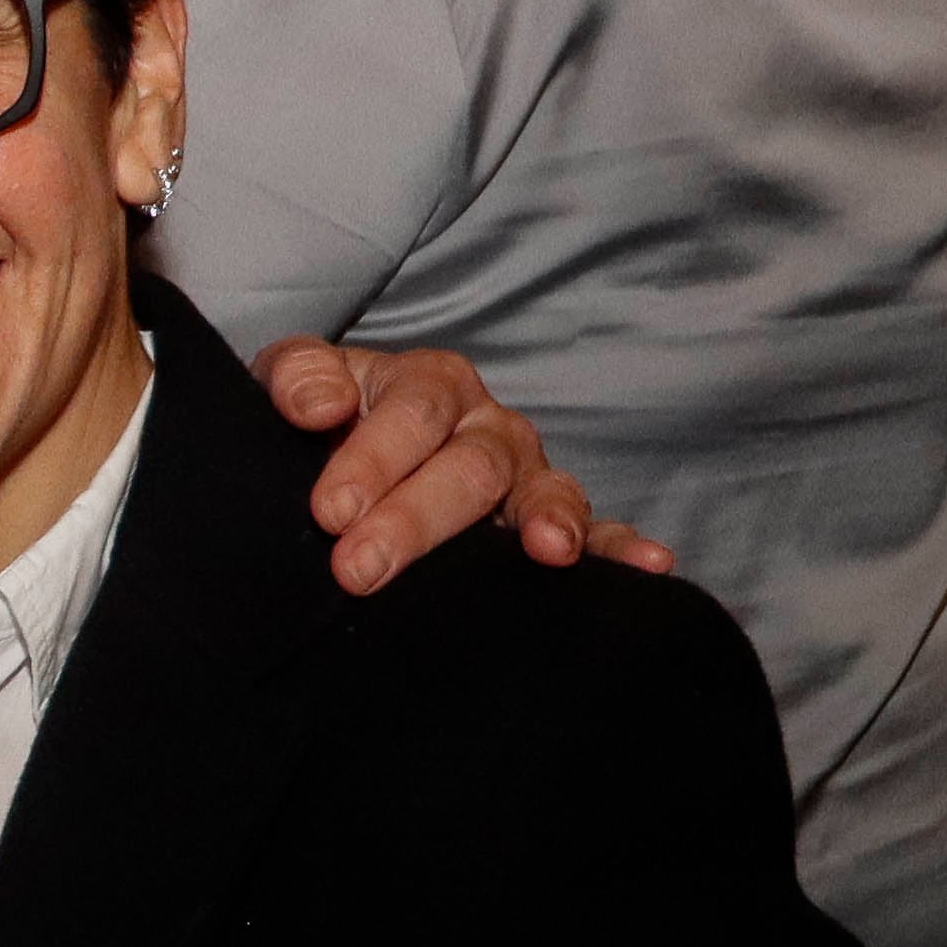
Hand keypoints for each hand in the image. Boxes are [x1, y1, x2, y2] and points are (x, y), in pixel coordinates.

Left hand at [251, 336, 672, 593]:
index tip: (330, 511)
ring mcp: (524, 474)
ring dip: (545, 521)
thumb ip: (297, 377)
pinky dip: (619, 547)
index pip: (412, 412)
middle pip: (470, 464)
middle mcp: (485, 425)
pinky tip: (649, 563)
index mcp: (428, 383)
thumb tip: (317, 406)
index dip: (373, 458)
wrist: (337, 450)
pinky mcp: (548, 521)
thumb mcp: (297, 383)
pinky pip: (597, 531)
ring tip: (546, 549)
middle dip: (417, 518)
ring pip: (541, 492)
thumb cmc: (321, 419)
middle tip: (360, 568)